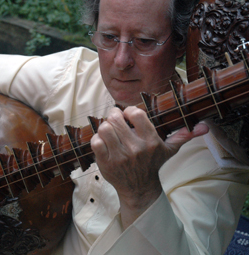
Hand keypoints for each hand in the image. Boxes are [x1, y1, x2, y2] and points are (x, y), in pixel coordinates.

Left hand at [90, 106, 208, 227]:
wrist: (139, 189)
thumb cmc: (153, 164)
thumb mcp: (169, 150)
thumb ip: (183, 136)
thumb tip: (204, 127)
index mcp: (150, 141)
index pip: (136, 114)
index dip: (128, 111)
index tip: (128, 115)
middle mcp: (135, 148)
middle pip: (115, 119)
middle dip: (113, 116)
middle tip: (115, 120)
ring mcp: (120, 156)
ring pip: (104, 128)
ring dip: (104, 127)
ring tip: (109, 131)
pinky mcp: (106, 163)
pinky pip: (96, 142)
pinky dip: (97, 139)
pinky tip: (103, 142)